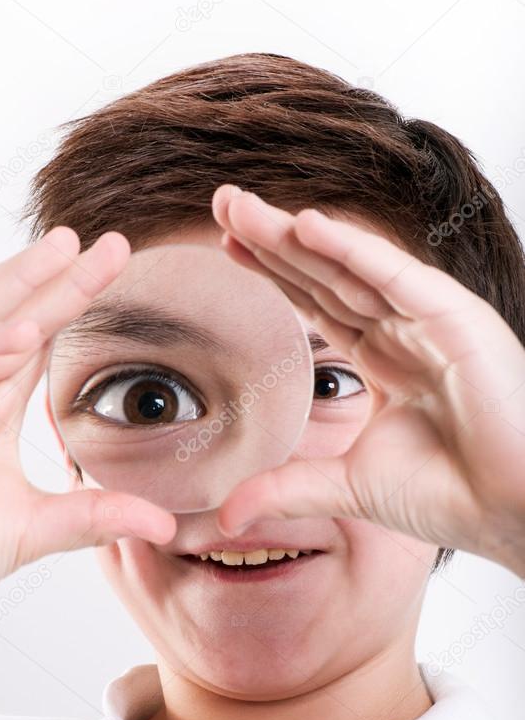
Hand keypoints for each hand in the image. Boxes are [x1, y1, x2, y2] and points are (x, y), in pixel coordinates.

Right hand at [0, 228, 174, 639]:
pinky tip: (17, 330)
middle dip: (57, 278)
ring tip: (61, 251)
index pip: (40, 339)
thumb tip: (166, 525)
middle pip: (13, 316)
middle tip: (106, 242)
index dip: (75, 301)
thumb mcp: (34, 531)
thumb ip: (95, 519)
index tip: (118, 266)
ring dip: (16, 286)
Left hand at [211, 185, 524, 576]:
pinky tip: (306, 225)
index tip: (225, 248)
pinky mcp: (455, 318)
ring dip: (294, 234)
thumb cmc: (450, 494)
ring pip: (348, 267)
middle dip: (271, 240)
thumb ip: (287, 489)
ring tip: (241, 206)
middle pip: (324, 274)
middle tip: (223, 204)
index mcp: (384, 359)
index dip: (274, 274)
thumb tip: (227, 516)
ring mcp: (429, 320)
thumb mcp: (348, 487)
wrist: (511, 511)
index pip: (317, 304)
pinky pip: (392, 275)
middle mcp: (404, 330)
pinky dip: (350, 249)